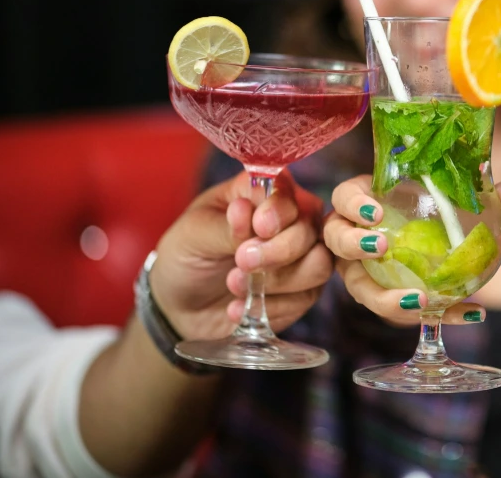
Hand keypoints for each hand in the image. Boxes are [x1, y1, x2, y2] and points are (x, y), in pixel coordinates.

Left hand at [150, 170, 331, 338]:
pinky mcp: (303, 291)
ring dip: (278, 280)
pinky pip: (306, 298)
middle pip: (311, 230)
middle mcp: (291, 220)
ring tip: (234, 284)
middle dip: (279, 251)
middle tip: (241, 261)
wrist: (180, 305)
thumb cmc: (187, 255)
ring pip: (320, 264)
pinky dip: (272, 306)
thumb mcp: (194, 234)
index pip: (290, 194)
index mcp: (263, 193)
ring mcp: (302, 256)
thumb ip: (225, 226)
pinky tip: (240, 308)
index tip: (260, 226)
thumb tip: (245, 210)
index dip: (280, 211)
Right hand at [323, 175, 500, 326]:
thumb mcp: (454, 195)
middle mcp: (351, 235)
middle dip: (354, 246)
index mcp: (362, 202)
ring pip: (358, 286)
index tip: (376, 212)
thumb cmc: (433, 207)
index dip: (353, 204)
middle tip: (383, 248)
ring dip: (383, 297)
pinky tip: (470, 313)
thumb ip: (484, 192)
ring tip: (419, 300)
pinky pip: (401, 310)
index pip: (343, 198)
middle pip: (337, 241)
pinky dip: (436, 315)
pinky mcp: (383, 298)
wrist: (437, 238)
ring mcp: (359, 269)